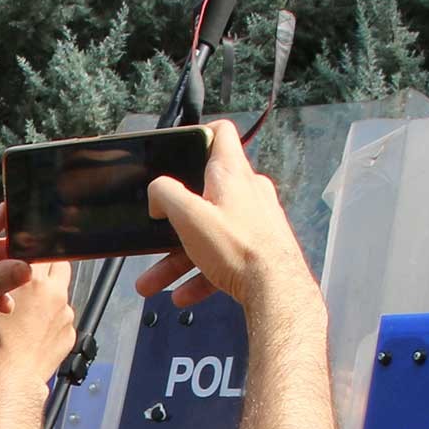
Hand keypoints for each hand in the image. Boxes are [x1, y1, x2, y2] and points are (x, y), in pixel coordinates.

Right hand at [0, 255, 75, 384]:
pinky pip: (63, 318)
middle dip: (48, 267)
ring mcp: (65, 313)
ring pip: (62, 292)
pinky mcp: (70, 332)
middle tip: (32, 278)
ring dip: (50, 295)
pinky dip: (52, 319)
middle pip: (60, 263)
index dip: (29, 251)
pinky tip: (35, 329)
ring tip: (30, 311)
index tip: (23, 257)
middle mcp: (54, 292)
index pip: (39, 247)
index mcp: (32, 279)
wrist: (13, 377)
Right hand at [134, 123, 313, 309]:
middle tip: (153, 234)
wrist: (276, 290)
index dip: (199, 134)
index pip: (220, 133)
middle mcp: (247, 192)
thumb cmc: (238, 248)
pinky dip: (201, 274)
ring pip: (210, 234)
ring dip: (179, 257)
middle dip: (174, 221)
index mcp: (231, 173)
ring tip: (154, 281)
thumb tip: (157, 191)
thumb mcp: (189, 216)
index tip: (181, 149)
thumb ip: (166, 194)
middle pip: (204, 196)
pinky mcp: (259, 249)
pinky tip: (184, 294)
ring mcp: (255, 221)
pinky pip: (223, 258)